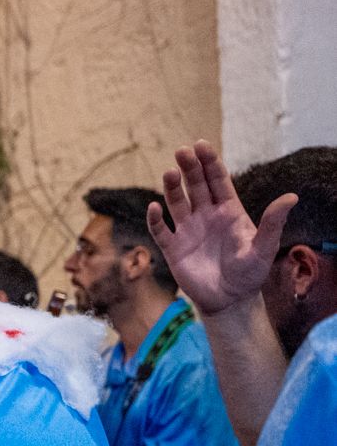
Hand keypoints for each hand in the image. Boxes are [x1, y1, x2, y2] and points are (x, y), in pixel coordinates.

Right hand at [148, 140, 295, 317]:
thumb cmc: (250, 274)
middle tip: (182, 151)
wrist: (229, 300)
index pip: (217, 181)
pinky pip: (160, 230)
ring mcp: (187, 230)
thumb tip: (291, 197)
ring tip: (169, 173)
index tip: (201, 145)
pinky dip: (155, 219)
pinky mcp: (173, 248)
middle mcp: (206, 215)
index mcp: (228, 211)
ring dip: (171, 188)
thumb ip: (273, 222)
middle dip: (189, 168)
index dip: (209, 162)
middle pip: (195, 185)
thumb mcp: (264, 248)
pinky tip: (154, 207)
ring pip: (176, 202)